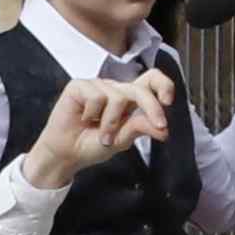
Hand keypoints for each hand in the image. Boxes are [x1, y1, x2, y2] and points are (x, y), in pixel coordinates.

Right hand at [23, 67, 171, 187]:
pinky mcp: (79, 86)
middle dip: (152, 108)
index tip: (168, 101)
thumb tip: (163, 129)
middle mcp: (115, 89)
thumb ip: (140, 128)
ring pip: (118, 97)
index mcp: (129, 99)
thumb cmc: (92, 145)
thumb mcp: (122, 140)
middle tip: (160, 126)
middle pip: (139, 89)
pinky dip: (91, 114)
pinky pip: (96, 97)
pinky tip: (83, 120)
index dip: (163, 84)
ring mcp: (97, 86)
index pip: (150, 80)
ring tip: (101, 134)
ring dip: (110, 123)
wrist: (66, 154)